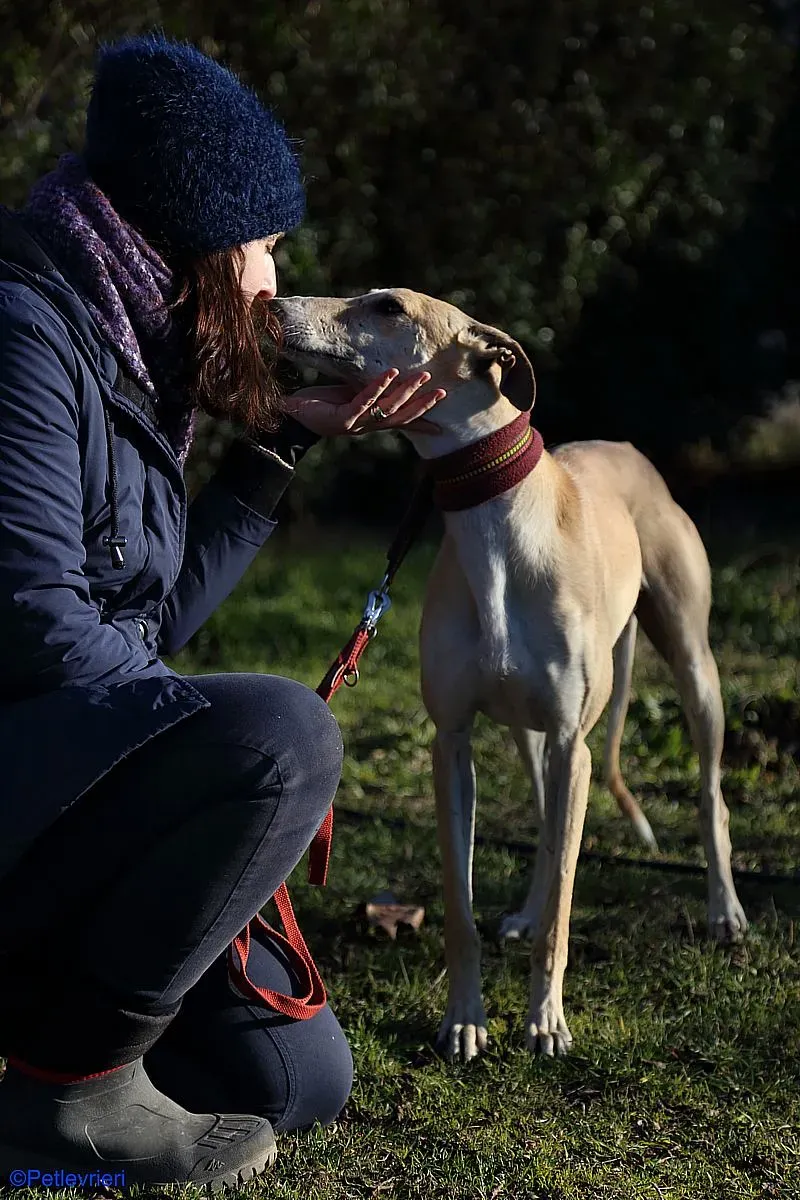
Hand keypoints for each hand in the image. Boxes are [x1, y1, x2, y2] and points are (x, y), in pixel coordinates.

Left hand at [282, 369, 445, 436]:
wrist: (293, 418)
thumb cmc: (322, 405)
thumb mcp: (351, 397)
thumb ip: (369, 391)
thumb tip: (386, 377)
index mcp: (372, 421)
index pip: (402, 423)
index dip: (422, 425)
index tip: (443, 428)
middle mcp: (368, 424)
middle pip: (402, 416)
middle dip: (423, 404)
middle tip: (443, 392)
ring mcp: (357, 423)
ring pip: (388, 409)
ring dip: (407, 392)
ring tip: (423, 377)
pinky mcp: (343, 418)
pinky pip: (365, 401)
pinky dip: (378, 387)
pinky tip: (390, 373)